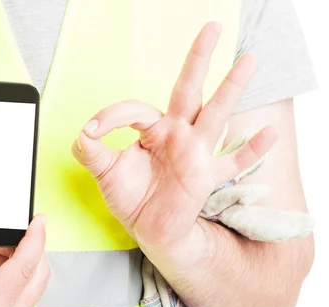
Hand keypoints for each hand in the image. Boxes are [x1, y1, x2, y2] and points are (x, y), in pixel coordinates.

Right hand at [0, 203, 48, 306]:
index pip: (26, 266)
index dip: (35, 239)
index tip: (38, 220)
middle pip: (38, 273)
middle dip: (31, 247)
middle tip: (11, 232)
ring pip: (36, 285)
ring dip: (27, 261)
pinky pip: (28, 295)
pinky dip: (22, 275)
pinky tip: (1, 265)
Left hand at [72, 22, 277, 256]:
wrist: (149, 229)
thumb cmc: (130, 197)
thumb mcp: (104, 172)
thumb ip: (90, 150)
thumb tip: (84, 131)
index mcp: (152, 129)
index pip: (136, 109)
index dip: (112, 115)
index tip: (93, 130)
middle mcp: (177, 134)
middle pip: (189, 90)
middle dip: (198, 59)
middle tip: (212, 28)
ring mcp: (195, 153)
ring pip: (215, 114)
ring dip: (231, 87)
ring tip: (248, 60)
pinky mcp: (205, 177)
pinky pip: (233, 162)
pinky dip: (251, 149)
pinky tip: (270, 133)